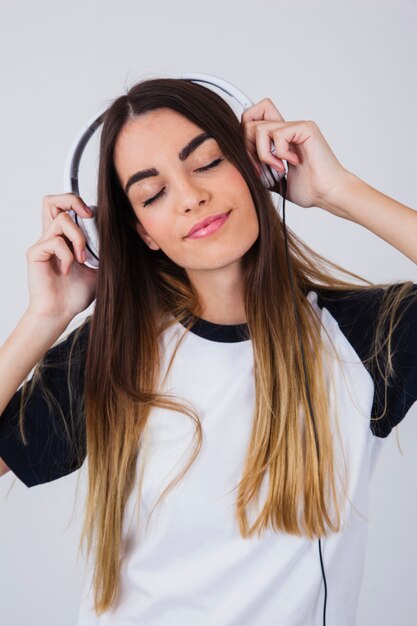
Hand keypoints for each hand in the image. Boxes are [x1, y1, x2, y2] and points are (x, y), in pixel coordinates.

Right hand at [25, 193, 97, 320]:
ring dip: (78, 237)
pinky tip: (68, 270)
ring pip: (61, 219)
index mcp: (65, 238)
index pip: (65, 207)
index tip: (97, 219)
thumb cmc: (76, 294)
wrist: (60, 313)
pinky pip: (55, 242)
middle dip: (73, 201)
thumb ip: (104, 253)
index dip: (81, 205)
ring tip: (82, 259)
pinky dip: (67, 255)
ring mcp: (43, 244)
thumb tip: (122, 240)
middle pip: (53, 201)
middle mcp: (51, 237)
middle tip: (88, 217)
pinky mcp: (36, 254)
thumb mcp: (99, 270)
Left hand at [241, 98, 349, 213]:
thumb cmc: (310, 190)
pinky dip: (279, 153)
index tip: (253, 165)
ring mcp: (296, 126)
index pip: (252, 120)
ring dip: (262, 153)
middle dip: (248, 148)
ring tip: (278, 168)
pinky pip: (277, 133)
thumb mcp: (274, 181)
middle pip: (249, 120)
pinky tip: (292, 163)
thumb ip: (259, 169)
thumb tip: (240, 164)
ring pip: (259, 128)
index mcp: (280, 139)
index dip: (244, 140)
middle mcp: (287, 129)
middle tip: (260, 168)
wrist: (328, 194)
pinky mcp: (305, 128)